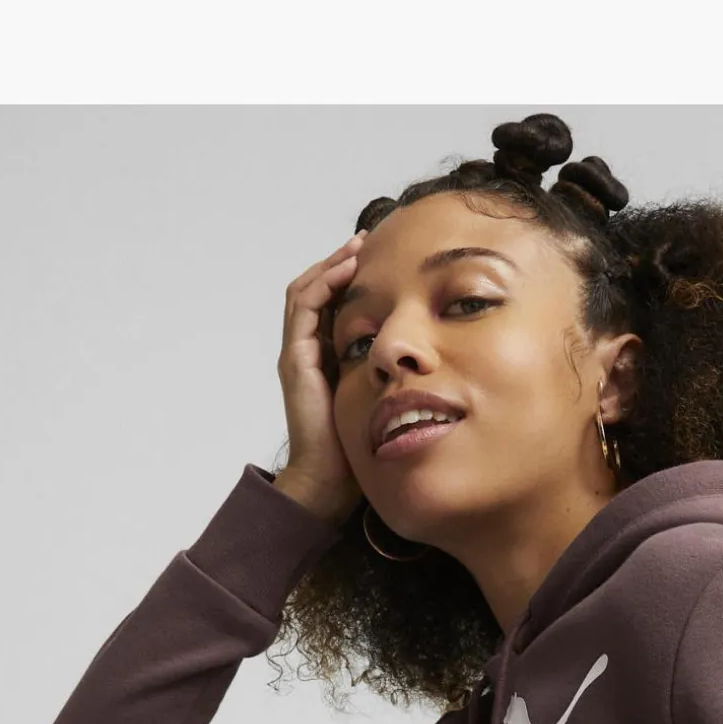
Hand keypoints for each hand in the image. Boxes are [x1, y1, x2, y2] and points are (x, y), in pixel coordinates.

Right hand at [275, 233, 366, 524]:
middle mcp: (307, 352)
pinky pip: (304, 308)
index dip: (351, 280)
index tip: (380, 260)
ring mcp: (297, 354)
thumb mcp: (380, 399)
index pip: (331, 305)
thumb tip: (427, 358)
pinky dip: (323, 284)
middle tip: (368, 241)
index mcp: (325, 359)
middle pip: (316, 291)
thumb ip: (391, 374)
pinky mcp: (296, 360)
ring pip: (305, 291)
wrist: (328, 482)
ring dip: (331, 265)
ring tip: (358, 247)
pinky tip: (347, 271)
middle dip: (340, 263)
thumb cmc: (357, 449)